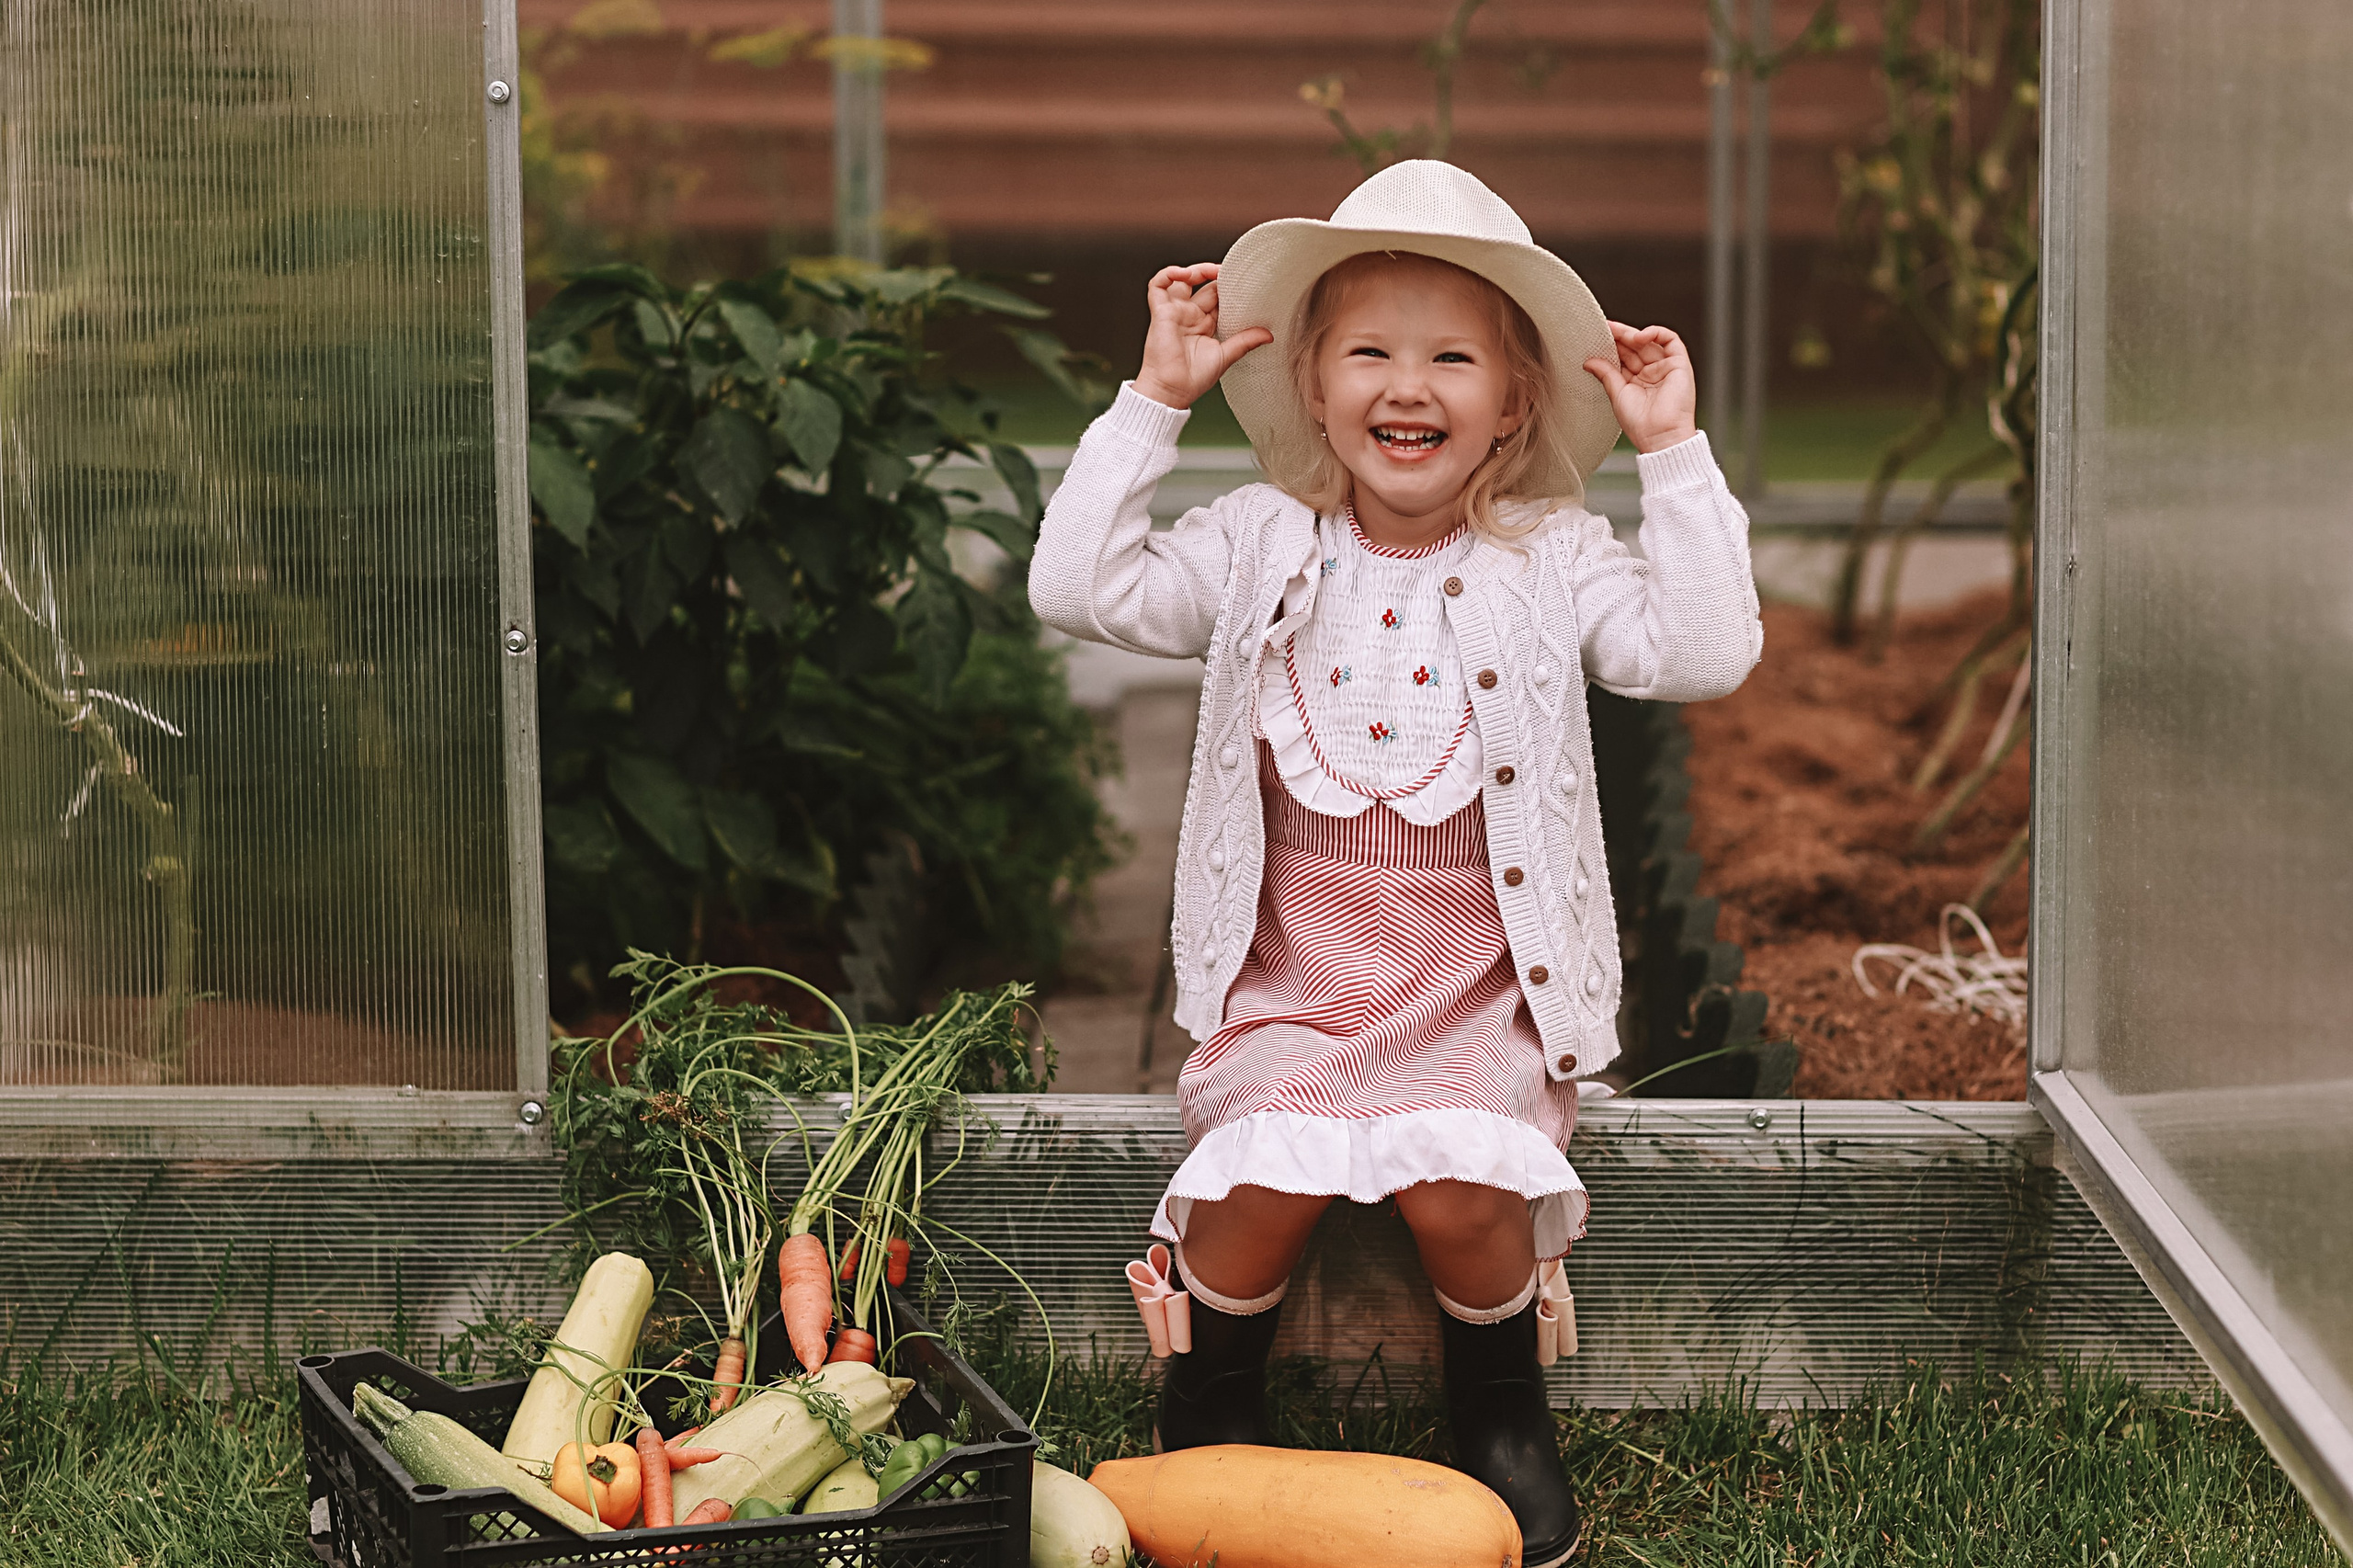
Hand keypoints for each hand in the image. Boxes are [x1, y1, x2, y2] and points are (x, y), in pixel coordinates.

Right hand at [1133, 263, 1272, 410]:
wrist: (1172, 390)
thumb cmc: (1192, 379)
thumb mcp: (1226, 356)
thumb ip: (1245, 341)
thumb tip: (1269, 335)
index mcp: (1204, 325)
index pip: (1218, 298)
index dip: (1229, 288)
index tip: (1244, 284)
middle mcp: (1189, 316)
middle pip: (1204, 285)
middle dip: (1217, 276)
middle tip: (1233, 273)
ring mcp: (1175, 312)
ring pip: (1182, 280)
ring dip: (1197, 270)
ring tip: (1212, 271)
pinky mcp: (1160, 311)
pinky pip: (1158, 284)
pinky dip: (1169, 273)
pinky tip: (1184, 273)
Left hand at [1584, 322, 1698, 454]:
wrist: (1660, 436)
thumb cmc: (1641, 424)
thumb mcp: (1617, 394)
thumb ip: (1606, 374)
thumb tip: (1589, 361)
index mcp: (1637, 381)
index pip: (1624, 356)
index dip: (1613, 345)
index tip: (1598, 335)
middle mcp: (1652, 373)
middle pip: (1636, 347)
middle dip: (1620, 336)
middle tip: (1605, 328)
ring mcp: (1666, 367)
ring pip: (1650, 342)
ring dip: (1633, 334)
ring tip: (1619, 334)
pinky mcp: (1680, 364)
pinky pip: (1671, 340)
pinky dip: (1656, 333)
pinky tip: (1639, 336)